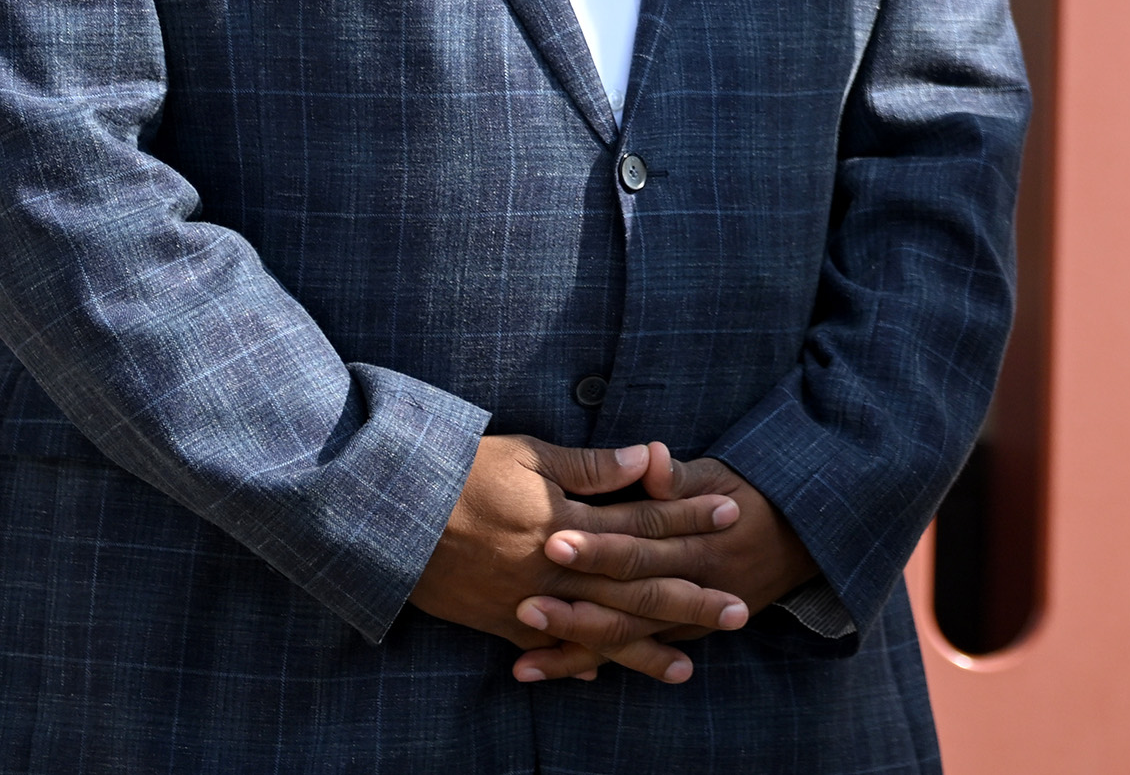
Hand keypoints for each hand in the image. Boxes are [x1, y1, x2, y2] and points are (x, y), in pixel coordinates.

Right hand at [409, 436, 749, 684]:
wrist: (388, 517)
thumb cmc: (461, 474)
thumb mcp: (529, 455)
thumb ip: (592, 465)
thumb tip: (650, 457)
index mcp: (568, 522)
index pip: (643, 518)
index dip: (688, 514)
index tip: (731, 514)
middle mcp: (555, 569)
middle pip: (635, 587)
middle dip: (690, 598)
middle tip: (740, 610)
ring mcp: (527, 602)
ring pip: (598, 630)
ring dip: (645, 649)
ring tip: (688, 666)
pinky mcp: (497, 622)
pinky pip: (544, 647)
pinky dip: (574, 662)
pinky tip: (603, 676)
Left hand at [514, 444, 821, 680]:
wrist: (801, 540)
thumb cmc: (751, 497)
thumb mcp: (721, 476)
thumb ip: (680, 476)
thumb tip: (650, 455)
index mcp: (700, 540)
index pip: (642, 543)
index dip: (600, 545)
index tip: (554, 539)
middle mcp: (693, 584)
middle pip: (629, 599)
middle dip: (576, 606)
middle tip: (526, 604)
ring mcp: (687, 615)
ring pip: (627, 638)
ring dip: (574, 647)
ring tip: (523, 657)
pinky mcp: (679, 632)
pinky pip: (630, 653)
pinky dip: (586, 664)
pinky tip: (542, 671)